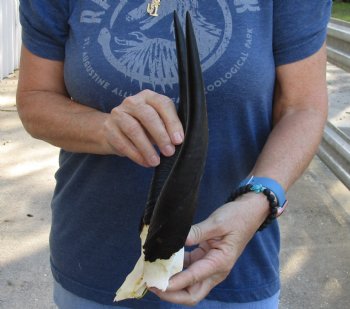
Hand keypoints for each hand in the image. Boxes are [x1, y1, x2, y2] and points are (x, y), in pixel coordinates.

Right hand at [103, 89, 183, 166]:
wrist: (114, 131)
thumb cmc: (143, 127)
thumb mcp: (158, 124)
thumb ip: (167, 128)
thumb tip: (177, 141)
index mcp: (149, 97)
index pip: (163, 104)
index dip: (172, 122)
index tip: (178, 140)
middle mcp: (132, 102)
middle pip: (148, 116)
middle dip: (160, 136)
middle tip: (169, 152)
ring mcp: (118, 114)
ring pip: (133, 130)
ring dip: (147, 148)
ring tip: (156, 161)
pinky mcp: (109, 128)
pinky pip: (122, 142)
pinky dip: (135, 155)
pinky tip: (145, 162)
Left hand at [150, 193, 268, 305]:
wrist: (249, 212)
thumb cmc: (237, 217)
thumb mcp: (217, 222)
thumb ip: (197, 232)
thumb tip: (178, 240)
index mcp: (220, 262)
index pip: (194, 278)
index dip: (175, 283)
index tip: (158, 284)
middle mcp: (216, 270)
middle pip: (192, 293)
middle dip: (172, 294)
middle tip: (153, 285)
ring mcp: (211, 266)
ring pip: (190, 285)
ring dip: (172, 284)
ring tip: (153, 276)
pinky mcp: (206, 260)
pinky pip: (189, 271)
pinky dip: (176, 271)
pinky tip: (164, 263)